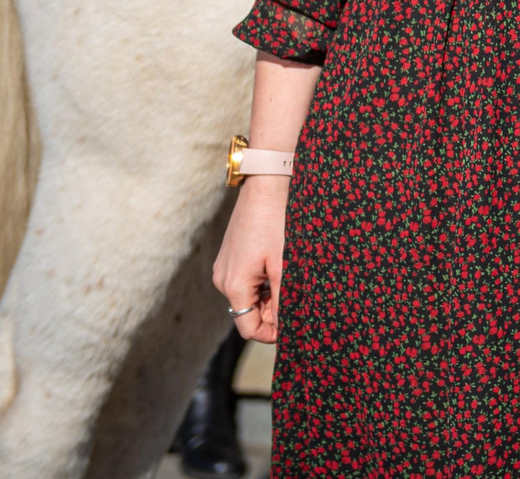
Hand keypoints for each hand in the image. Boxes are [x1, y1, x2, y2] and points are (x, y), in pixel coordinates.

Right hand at [212, 178, 288, 342]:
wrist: (266, 185)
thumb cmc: (277, 222)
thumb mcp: (284, 264)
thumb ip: (283, 299)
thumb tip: (285, 327)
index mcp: (233, 285)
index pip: (248, 327)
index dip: (271, 334)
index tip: (294, 327)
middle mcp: (222, 280)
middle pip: (247, 313)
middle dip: (272, 313)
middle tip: (298, 298)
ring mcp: (223, 267)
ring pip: (248, 296)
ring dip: (269, 296)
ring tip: (290, 278)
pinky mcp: (229, 257)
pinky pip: (245, 281)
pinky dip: (262, 282)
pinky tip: (279, 267)